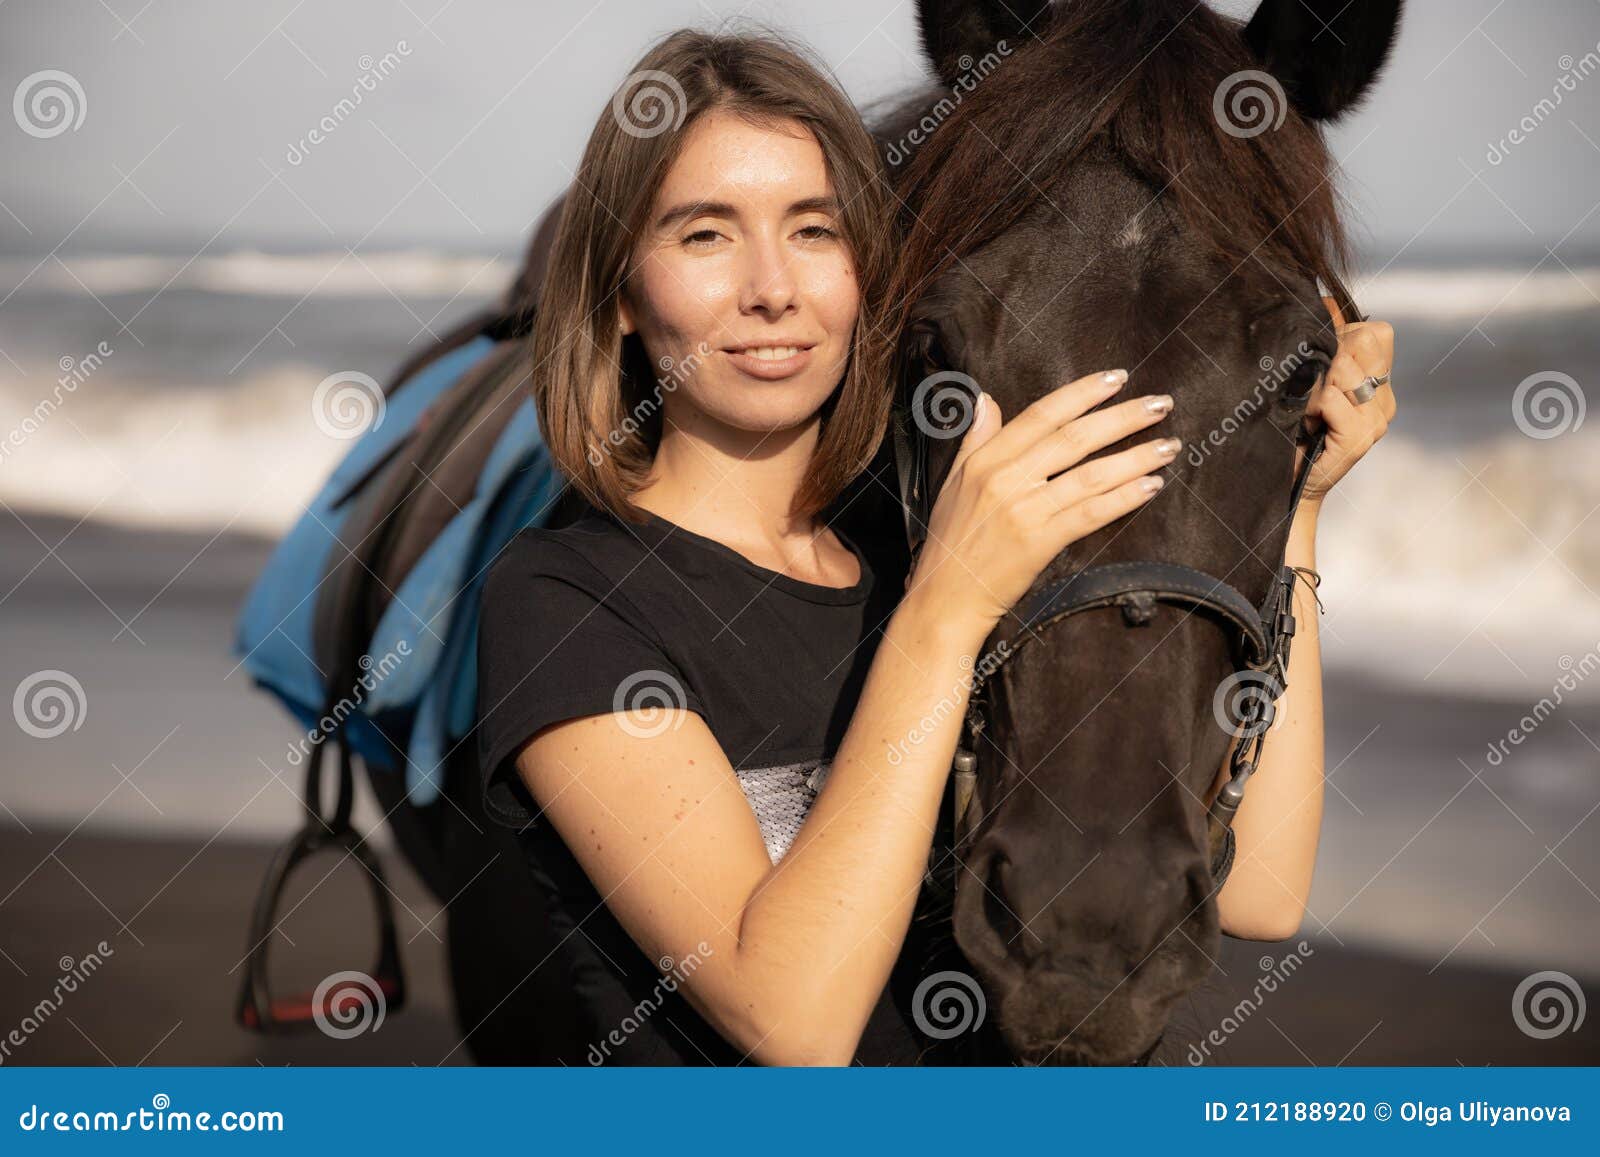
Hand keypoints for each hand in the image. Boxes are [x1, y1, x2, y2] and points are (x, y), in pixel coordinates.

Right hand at [904, 369, 1178, 631]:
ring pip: (1090, 474)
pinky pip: (1091, 513)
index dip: (1083, 393)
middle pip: (1074, 438)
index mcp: (986, 459)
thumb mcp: (954, 482)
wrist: (945, 597)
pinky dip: (1124, 498)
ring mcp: (1024, 510)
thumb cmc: (951, 542)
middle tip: (1161, 404)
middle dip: (1123, 417)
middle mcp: (1005, 479)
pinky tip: (1151, 485)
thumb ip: (976, 438)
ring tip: (1169, 446)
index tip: (1118, 378)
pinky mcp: (1039, 542)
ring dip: (1136, 457)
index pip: (1042, 414)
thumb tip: (986, 398)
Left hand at [1295, 298, 1396, 503]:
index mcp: (1377, 382)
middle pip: (1366, 340)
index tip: (1315, 362)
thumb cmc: (1289, 430)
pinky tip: (1304, 422)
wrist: (1286, 484)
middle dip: (1328, 354)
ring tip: (1302, 408)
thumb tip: (1321, 296)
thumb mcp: (1305, 380)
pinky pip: (1333, 397)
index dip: (1341, 335)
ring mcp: (1377, 419)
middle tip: (1307, 387)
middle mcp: (1384, 399)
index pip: (1376, 332)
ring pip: (1345, 366)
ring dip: (1312, 383)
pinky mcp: (1361, 437)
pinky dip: (1309, 403)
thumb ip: (1321, 343)